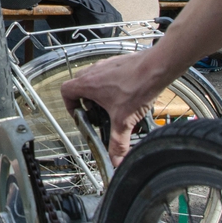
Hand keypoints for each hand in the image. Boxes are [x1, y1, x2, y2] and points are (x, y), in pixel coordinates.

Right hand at [58, 49, 164, 165]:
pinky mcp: (118, 63)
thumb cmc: (138, 85)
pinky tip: (126, 95)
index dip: (69, 104)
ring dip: (98, 92)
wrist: (156, 67)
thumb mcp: (124, 120)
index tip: (79, 114)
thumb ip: (118, 143)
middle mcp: (94, 71)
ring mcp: (106, 65)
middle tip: (96, 112)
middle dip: (85, 101)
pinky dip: (111, 85)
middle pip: (78, 85)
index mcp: (88, 84)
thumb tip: (115, 159)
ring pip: (93, 78)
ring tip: (112, 105)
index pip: (65, 91)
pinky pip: (107, 74)